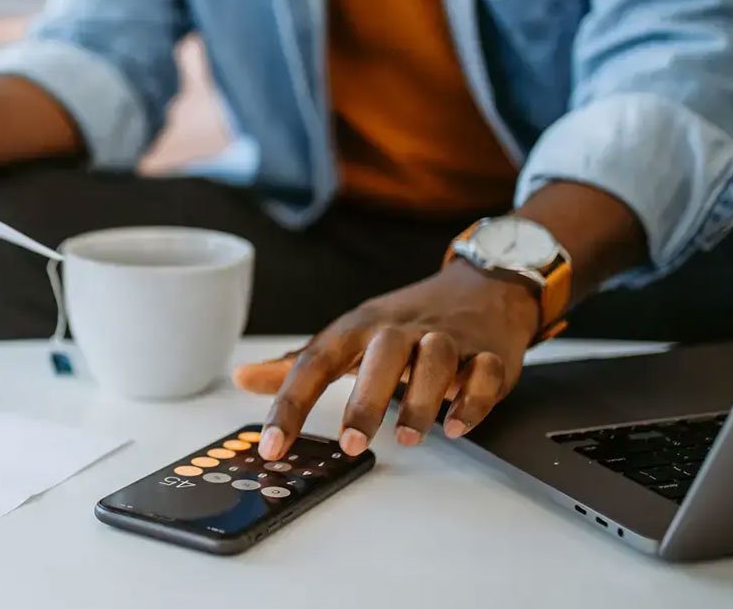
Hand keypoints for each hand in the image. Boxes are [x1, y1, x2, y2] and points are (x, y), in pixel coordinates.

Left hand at [232, 262, 540, 460]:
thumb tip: (244, 377)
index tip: (272, 445)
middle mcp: (400, 331)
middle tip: (351, 443)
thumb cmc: (402, 322)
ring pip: (435, 360)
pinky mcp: (488, 354)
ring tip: (407, 437)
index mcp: (358, 328)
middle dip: (365, 399)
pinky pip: (484, 373)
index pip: (315, 363)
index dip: (290, 404)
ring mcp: (448, 339)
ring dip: (421, 400)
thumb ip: (298, 365)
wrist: (481, 287)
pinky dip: (474, 399)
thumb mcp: (347, 337)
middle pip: (381, 355)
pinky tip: (458, 425)